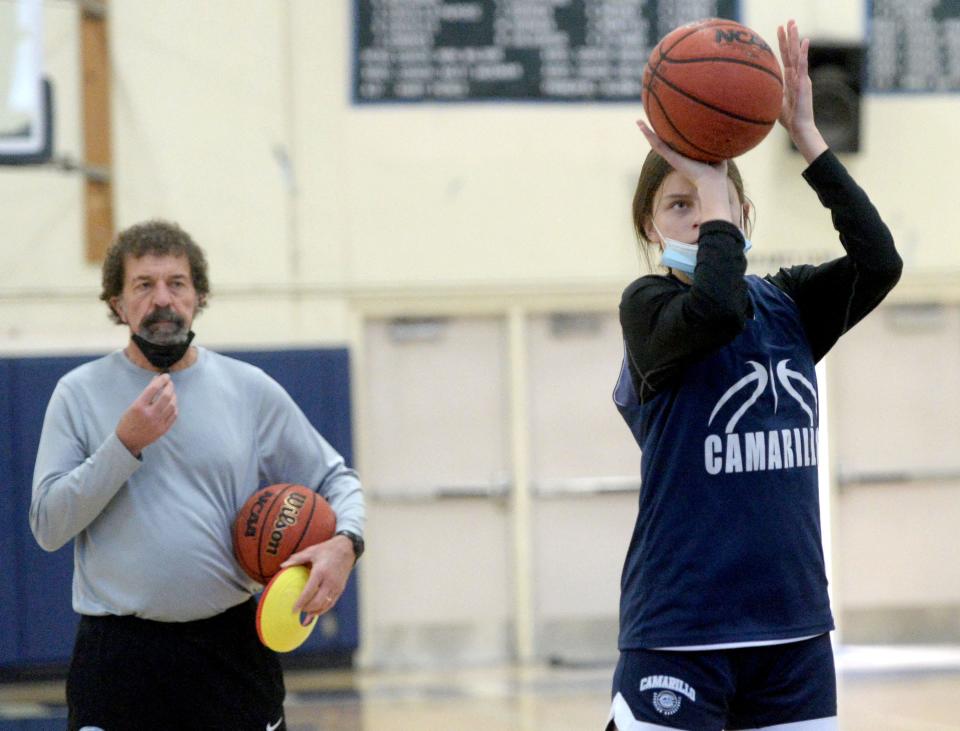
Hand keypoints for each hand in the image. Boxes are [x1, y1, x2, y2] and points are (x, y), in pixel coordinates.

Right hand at [116, 374, 177, 456]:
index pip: (153, 389)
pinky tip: (172, 404)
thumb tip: (157, 379)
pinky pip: (174, 415)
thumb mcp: (133, 405)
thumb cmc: (129, 421)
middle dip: (170, 386)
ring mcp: (158, 423)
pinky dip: (174, 407)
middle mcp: (149, 414)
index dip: (162, 380)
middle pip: (166, 396)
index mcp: (138, 407)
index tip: (166, 376)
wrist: (128, 441)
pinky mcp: (163, 429)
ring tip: (171, 392)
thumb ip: (146, 393)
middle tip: (170, 383)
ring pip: (172, 405)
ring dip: (174, 396)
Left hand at [281, 534, 355, 616]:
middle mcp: (330, 581)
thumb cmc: (327, 549)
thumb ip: (297, 559)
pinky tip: (315, 613)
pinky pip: (331, 603)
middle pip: (318, 602)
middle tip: (298, 610)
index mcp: (320, 572)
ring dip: (315, 611)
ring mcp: (336, 586)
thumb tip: (282, 565)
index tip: (293, 610)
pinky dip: (323, 610)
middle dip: (307, 609)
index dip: (301, 602)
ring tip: (305, 613)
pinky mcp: (340, 589)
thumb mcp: (311, 551)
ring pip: (325, 605)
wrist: (347, 548)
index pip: (309, 592)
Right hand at [636, 119, 731, 223]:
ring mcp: (672, 157)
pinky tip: (642, 126)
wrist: (711, 183)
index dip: (670, 137)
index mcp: (686, 157)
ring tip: (638, 122)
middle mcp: (677, 157)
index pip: (676, 145)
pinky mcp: (671, 158)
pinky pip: (658, 145)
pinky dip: (649, 135)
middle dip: (655, 134)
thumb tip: (724, 134)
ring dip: (647, 132)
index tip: (665, 128)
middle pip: (663, 143)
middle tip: (646, 124)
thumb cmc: (717, 174)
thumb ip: (717, 146)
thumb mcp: (718, 156)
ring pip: (657, 143)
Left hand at [777, 19, 827, 161]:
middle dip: (789, 36)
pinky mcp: (804, 84)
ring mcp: (801, 78)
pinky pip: (803, 66)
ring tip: (794, 24)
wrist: (799, 128)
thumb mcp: (774, 103)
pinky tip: (805, 42)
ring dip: (795, 39)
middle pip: (792, 52)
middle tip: (788, 20)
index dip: (783, 44)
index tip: (779, 29)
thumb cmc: (789, 119)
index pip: (786, 57)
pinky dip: (804, 54)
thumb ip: (768, 95)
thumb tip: (754, 95)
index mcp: (790, 79)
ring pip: (798, 54)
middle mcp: (797, 75)